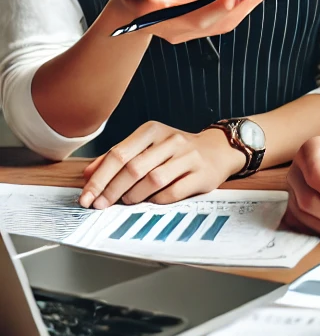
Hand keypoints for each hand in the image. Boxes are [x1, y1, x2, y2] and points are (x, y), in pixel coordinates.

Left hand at [78, 122, 244, 207]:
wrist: (217, 150)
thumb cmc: (175, 151)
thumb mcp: (146, 147)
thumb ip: (117, 158)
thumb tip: (87, 175)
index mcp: (153, 130)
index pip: (119, 154)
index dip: (99, 179)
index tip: (86, 197)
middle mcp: (171, 140)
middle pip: (133, 168)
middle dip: (111, 190)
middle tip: (100, 205)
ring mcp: (188, 156)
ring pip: (153, 180)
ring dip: (134, 196)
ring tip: (126, 202)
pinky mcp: (201, 174)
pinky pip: (173, 192)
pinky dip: (157, 201)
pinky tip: (151, 201)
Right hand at [108, 0, 268, 43]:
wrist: (131, 3)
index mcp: (162, 20)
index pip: (197, 18)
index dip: (221, 6)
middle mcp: (179, 31)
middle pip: (217, 23)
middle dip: (242, 4)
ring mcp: (191, 30)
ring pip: (224, 23)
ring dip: (246, 6)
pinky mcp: (200, 24)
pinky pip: (224, 19)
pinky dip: (240, 6)